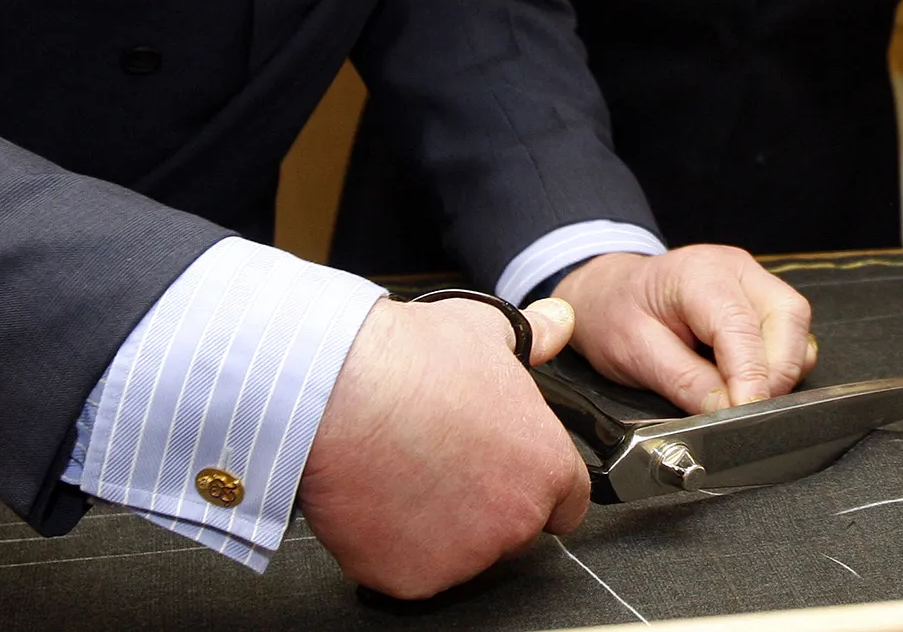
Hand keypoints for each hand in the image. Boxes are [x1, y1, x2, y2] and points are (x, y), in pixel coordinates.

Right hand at [298, 293, 585, 598]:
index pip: (567, 500)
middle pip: (513, 526)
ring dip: (439, 525)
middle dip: (485, 501)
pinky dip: (392, 546)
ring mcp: (463, 557)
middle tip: (445, 459)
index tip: (510, 468)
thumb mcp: (488, 330)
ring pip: (460, 551)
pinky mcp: (411, 580)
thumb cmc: (411, 362)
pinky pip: (409, 569)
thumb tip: (559, 323)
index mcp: (545, 466)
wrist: (336, 393)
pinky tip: (378, 498)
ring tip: (406, 470)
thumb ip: (537, 337)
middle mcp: (514, 520)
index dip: (536, 481)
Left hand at [556, 245, 815, 413]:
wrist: (609, 292)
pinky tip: (745, 378)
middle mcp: (736, 269)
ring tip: (740, 395)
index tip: (747, 415)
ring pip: (796, 326)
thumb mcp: (634, 353)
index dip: (751, 378)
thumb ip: (685, 382)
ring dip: (780, 369)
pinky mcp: (760, 298)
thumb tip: (729, 413)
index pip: (742, 327)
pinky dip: (778, 363)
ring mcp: (753, 280)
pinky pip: (790, 332)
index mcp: (699, 274)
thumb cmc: (615, 314)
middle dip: (776, 374)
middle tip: (746, 412)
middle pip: (788, 318)